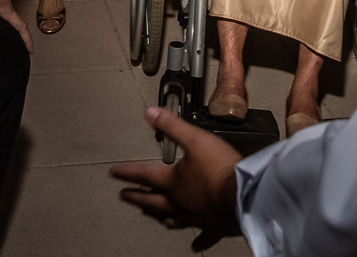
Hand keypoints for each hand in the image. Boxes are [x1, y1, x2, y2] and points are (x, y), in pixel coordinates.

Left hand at [112, 106, 241, 236]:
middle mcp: (177, 202)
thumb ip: (172, 126)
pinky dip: (198, 241)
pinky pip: (202, 236)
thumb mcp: (195, 139)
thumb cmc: (218, 167)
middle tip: (123, 195)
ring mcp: (193, 217)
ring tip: (148, 214)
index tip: (113, 173)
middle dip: (136, 196)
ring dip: (157, 215)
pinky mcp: (211, 226)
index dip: (127, 172)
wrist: (243, 194)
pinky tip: (195, 246)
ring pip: (169, 218)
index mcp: (171, 182)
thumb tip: (149, 113)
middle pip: (151, 200)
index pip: (143, 175)